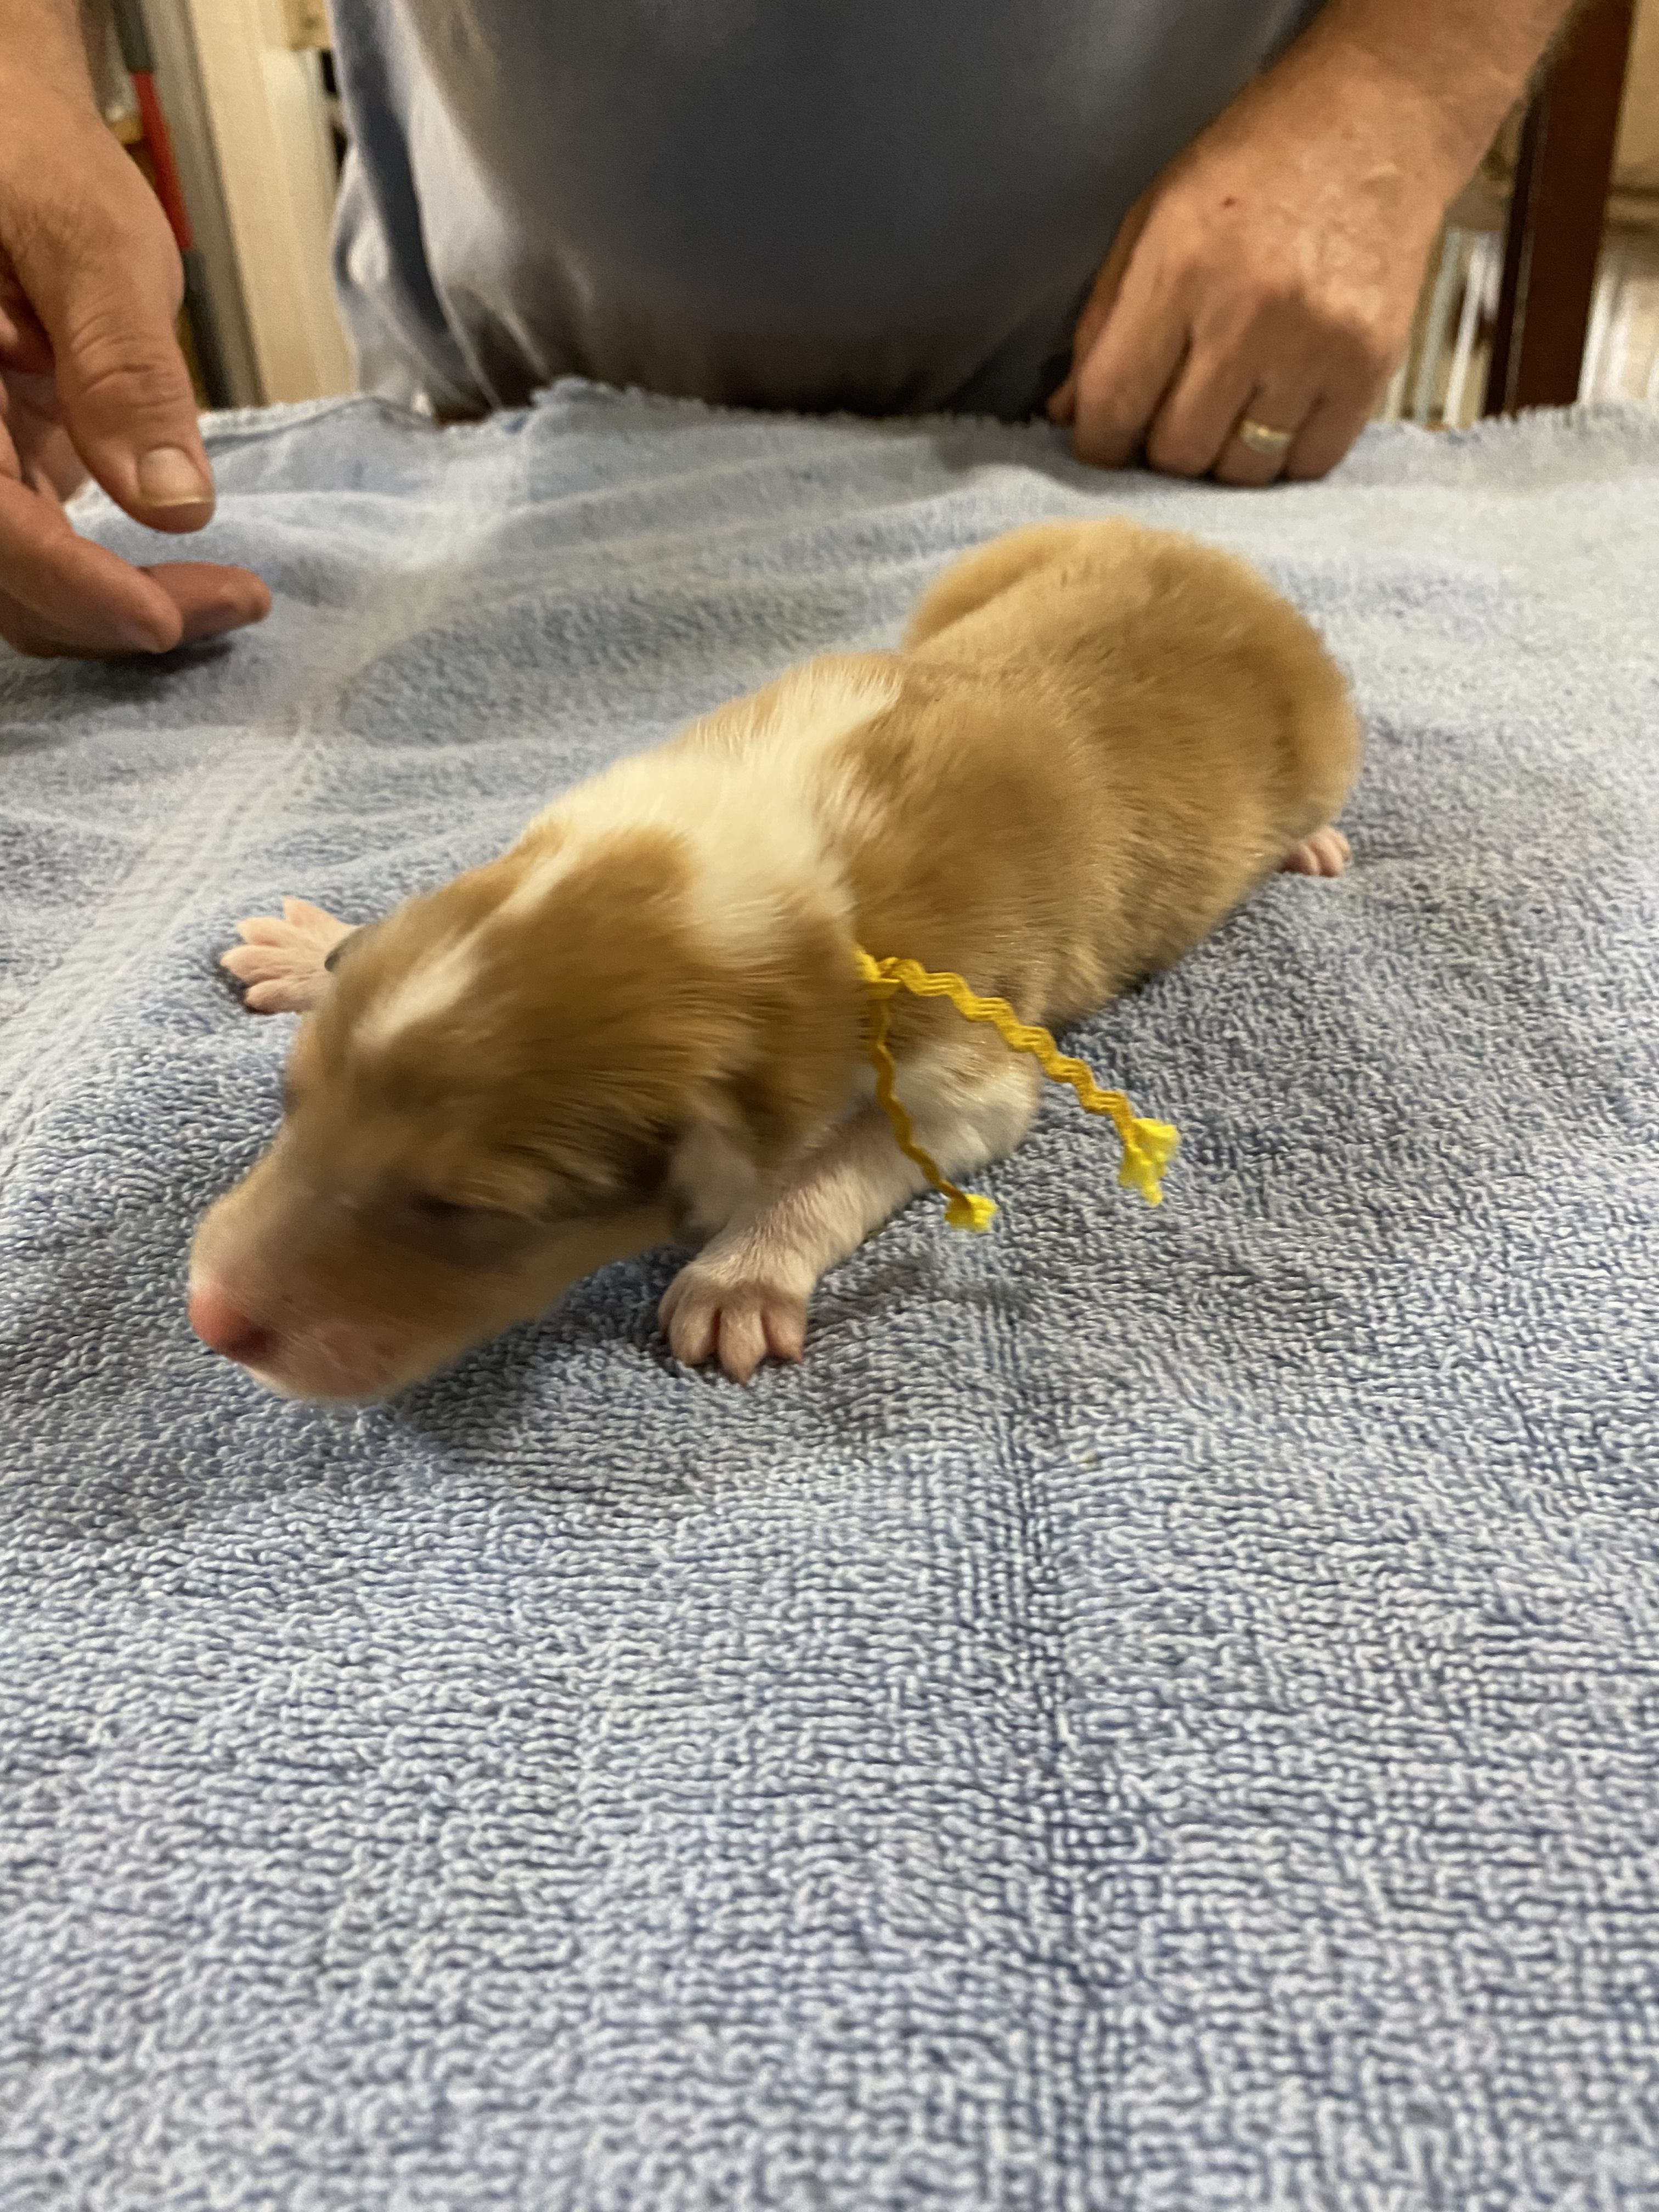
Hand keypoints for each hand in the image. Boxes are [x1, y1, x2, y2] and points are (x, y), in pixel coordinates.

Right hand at [0, 82, 268, 656]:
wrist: (13, 147)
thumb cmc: (36, 164)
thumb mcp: (93, 245)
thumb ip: (124, 371)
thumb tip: (175, 504)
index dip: (68, 585)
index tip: (163, 619)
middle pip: (3, 580)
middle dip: (110, 616)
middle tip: (236, 603)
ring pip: (24, 589)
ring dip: (122, 618)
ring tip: (233, 600)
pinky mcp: (8, 475)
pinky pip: (51, 562)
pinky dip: (121, 590)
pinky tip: (203, 588)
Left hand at [1049, 57, 1456, 485]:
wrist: (1380, 118)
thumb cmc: (1252, 165)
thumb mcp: (1152, 219)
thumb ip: (1103, 323)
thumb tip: (1069, 416)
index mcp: (1180, 268)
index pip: (1114, 406)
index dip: (1099, 445)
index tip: (1107, 440)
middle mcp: (1249, 315)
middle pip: (1179, 452)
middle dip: (1162, 449)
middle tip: (1171, 416)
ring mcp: (1317, 346)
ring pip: (1242, 470)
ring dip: (1224, 456)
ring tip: (1228, 410)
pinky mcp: (1371, 367)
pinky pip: (1309, 463)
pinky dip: (1284, 455)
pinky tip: (1278, 412)